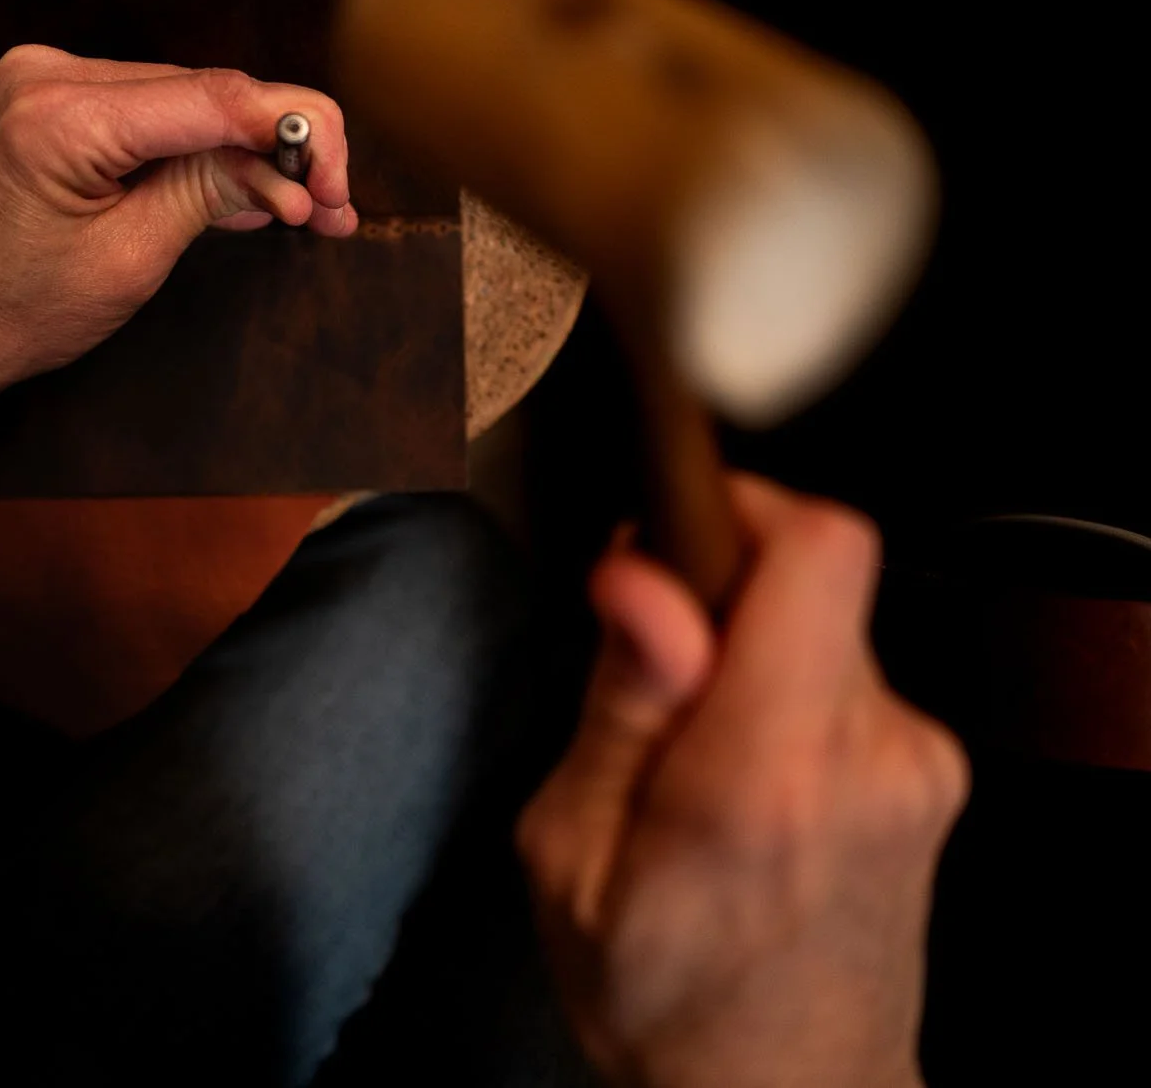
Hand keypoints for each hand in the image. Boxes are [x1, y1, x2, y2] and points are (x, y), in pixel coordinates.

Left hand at [0, 44, 355, 416]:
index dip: (294, 130)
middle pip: (204, 91)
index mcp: (61, 116)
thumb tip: (291, 166)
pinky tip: (243, 188)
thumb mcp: (131, 260)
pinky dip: (196, 146)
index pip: (212, 97)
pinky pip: (148, 108)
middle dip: (276, 146)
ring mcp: (45, 77)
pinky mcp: (50, 95)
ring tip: (301, 206)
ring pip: (183, 99)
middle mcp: (48, 74)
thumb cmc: (14, 311)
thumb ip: (212, 193)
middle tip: (333, 205)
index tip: (339, 179)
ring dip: (242, 149)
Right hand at [518, 475, 967, 1087]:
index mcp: (765, 774)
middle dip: (715, 591)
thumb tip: (638, 574)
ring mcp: (916, 761)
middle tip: (650, 685)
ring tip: (693, 755)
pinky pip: (846, 671)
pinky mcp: (930, 767)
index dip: (731, 507)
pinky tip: (744, 779)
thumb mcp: (573, 857)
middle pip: (811, 570)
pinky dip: (785, 693)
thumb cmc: (663, 996)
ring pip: (822, 619)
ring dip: (750, 649)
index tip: (658, 544)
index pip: (816, 550)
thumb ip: (619, 704)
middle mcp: (866, 755)